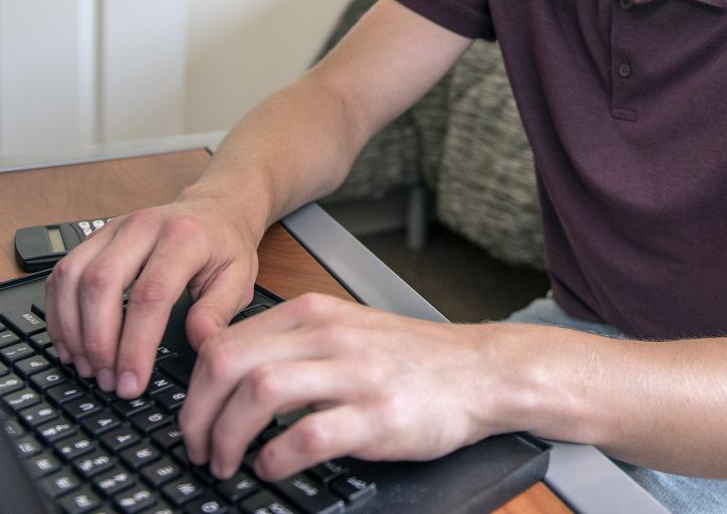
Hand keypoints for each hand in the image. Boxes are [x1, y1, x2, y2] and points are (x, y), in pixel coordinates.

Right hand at [45, 197, 260, 399]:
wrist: (216, 208)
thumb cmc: (225, 246)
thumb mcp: (240, 278)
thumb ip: (217, 313)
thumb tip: (199, 346)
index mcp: (184, 237)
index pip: (150, 295)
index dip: (135, 345)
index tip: (132, 382)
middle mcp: (145, 227)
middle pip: (102, 284)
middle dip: (98, 341)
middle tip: (108, 379)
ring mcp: (115, 228)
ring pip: (73, 277)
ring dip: (72, 329)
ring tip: (89, 366)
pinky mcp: (96, 236)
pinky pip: (62, 274)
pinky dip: (59, 312)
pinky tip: (72, 342)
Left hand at [180, 293, 501, 480]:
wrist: (479, 370)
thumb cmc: (410, 357)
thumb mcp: (347, 329)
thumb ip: (295, 342)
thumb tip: (230, 372)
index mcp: (315, 313)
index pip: (225, 340)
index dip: (192, 387)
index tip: (193, 417)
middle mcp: (329, 335)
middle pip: (229, 362)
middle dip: (197, 413)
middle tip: (198, 447)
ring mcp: (354, 373)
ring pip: (259, 391)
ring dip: (228, 436)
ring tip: (227, 463)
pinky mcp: (377, 414)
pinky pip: (307, 435)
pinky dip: (276, 459)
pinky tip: (273, 468)